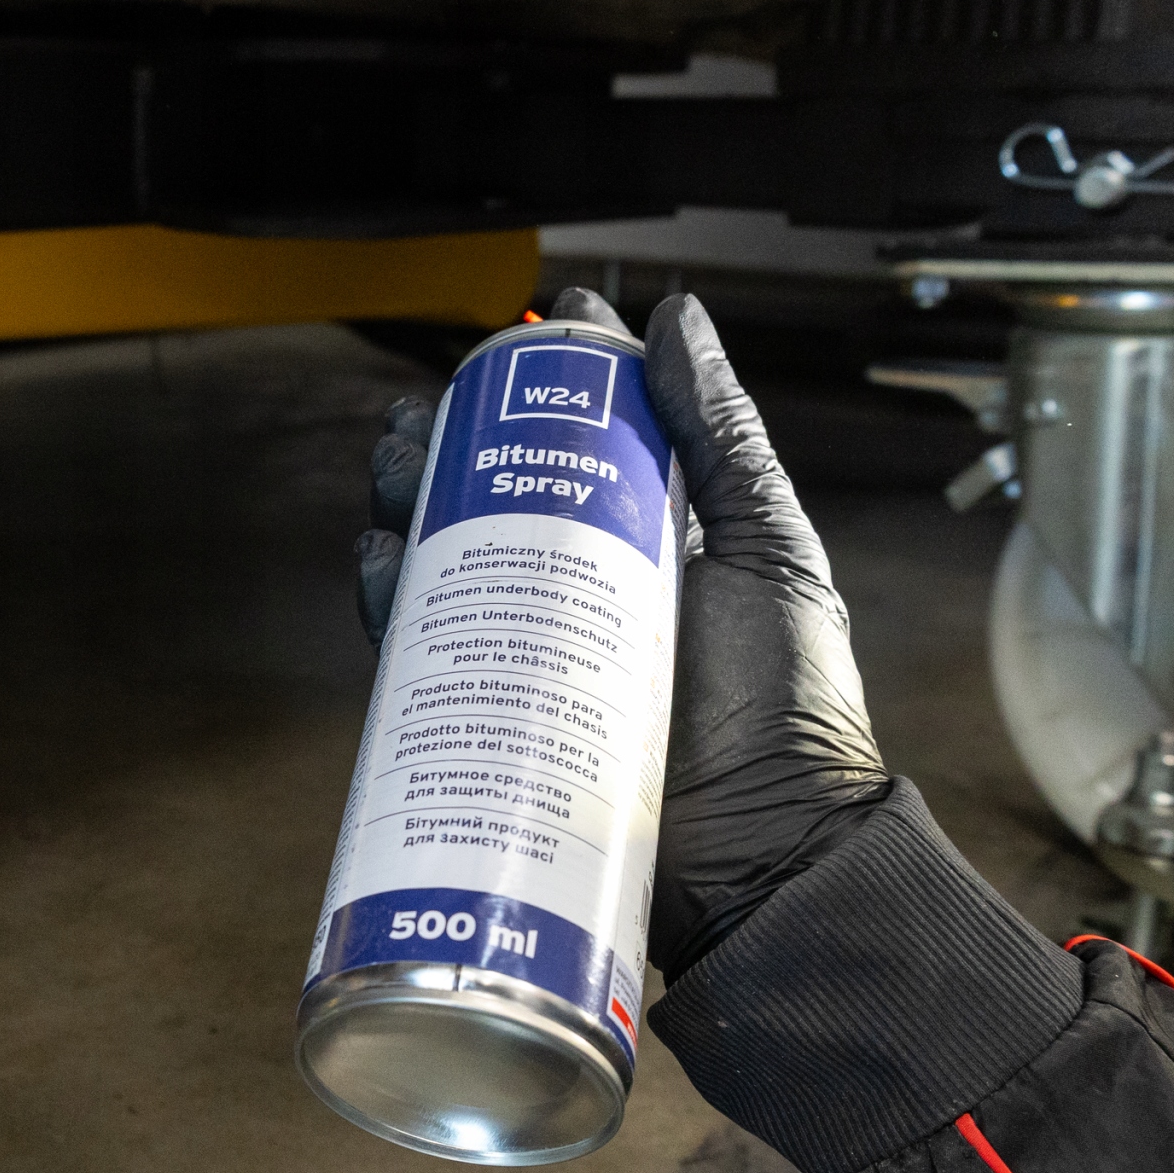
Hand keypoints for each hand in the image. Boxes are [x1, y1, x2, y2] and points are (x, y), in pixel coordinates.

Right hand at [356, 290, 892, 978]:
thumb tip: (676, 320)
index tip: (526, 337)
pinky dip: (387, 598)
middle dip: (451, 439)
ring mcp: (532, 652)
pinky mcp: (491, 716)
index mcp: (649, 542)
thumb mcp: (770, 548)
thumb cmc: (791, 706)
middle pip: (494, 493)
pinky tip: (382, 555)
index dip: (543, 386)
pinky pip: (420, 650)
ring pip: (445, 557)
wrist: (766, 852)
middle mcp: (581, 590)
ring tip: (399, 465)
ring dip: (409, 498)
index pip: (582, 443)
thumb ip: (724, 437)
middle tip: (432, 410)